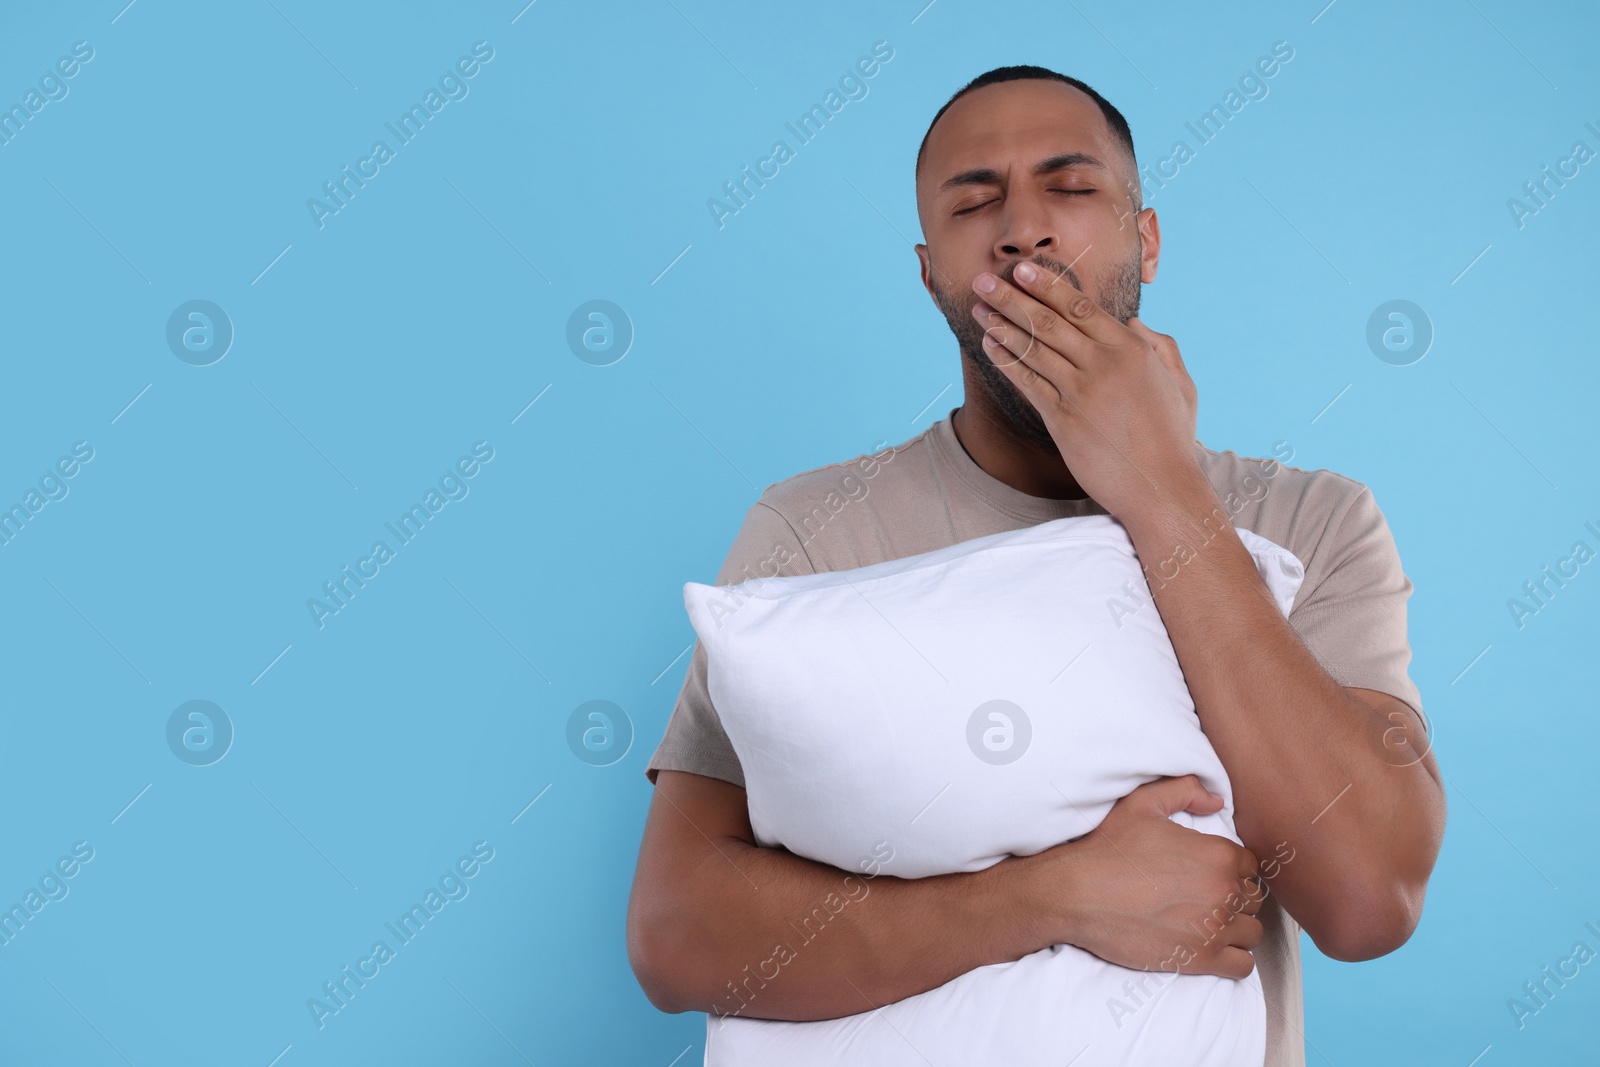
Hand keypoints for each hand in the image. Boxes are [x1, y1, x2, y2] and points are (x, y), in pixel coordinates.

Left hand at [971, 263, 1201, 523]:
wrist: (1162, 487)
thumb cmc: (1173, 438)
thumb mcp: (1181, 384)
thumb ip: (1162, 346)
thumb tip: (1134, 322)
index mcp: (1132, 348)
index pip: (1079, 306)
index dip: (1046, 286)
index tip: (1022, 269)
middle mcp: (1103, 363)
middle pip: (1047, 320)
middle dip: (1011, 297)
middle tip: (983, 280)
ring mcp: (1081, 390)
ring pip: (1032, 348)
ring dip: (1000, 324)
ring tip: (978, 308)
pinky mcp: (1062, 419)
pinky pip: (1027, 382)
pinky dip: (1005, 361)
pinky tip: (989, 345)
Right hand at [1021, 775, 1265, 977]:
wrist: (1078, 893)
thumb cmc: (1109, 849)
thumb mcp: (1143, 804)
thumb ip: (1185, 791)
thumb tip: (1217, 800)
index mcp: (1218, 854)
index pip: (1250, 865)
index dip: (1230, 868)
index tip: (1209, 874)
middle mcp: (1224, 892)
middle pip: (1253, 898)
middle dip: (1234, 897)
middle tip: (1205, 898)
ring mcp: (1215, 928)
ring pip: (1252, 932)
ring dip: (1235, 928)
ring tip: (1208, 923)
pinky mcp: (1201, 959)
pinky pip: (1243, 965)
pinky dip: (1234, 958)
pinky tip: (1211, 947)